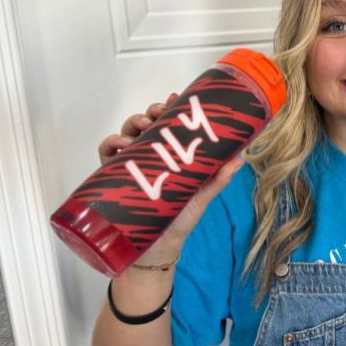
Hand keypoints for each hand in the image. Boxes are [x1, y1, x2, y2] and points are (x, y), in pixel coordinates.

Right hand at [98, 93, 244, 262]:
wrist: (159, 247)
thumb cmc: (181, 219)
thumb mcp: (202, 195)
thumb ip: (218, 178)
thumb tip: (240, 158)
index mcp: (171, 154)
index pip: (169, 125)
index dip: (170, 108)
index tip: (175, 98)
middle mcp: (150, 155)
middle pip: (147, 124)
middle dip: (151, 111)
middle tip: (157, 112)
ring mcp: (131, 164)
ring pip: (127, 133)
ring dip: (132, 123)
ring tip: (141, 126)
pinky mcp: (113, 177)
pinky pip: (106, 154)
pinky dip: (110, 143)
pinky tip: (120, 145)